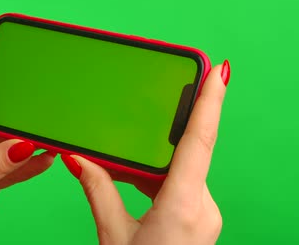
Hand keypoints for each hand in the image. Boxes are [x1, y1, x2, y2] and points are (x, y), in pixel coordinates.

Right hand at [61, 61, 229, 244]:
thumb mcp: (112, 235)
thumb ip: (98, 190)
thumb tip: (77, 157)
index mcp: (183, 205)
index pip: (200, 141)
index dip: (211, 101)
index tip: (221, 71)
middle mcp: (203, 206)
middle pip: (187, 152)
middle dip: (169, 129)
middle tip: (160, 100)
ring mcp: (205, 214)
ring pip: (182, 170)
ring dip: (157, 160)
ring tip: (127, 159)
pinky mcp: (200, 219)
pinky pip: (182, 185)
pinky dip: (159, 177)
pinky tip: (136, 179)